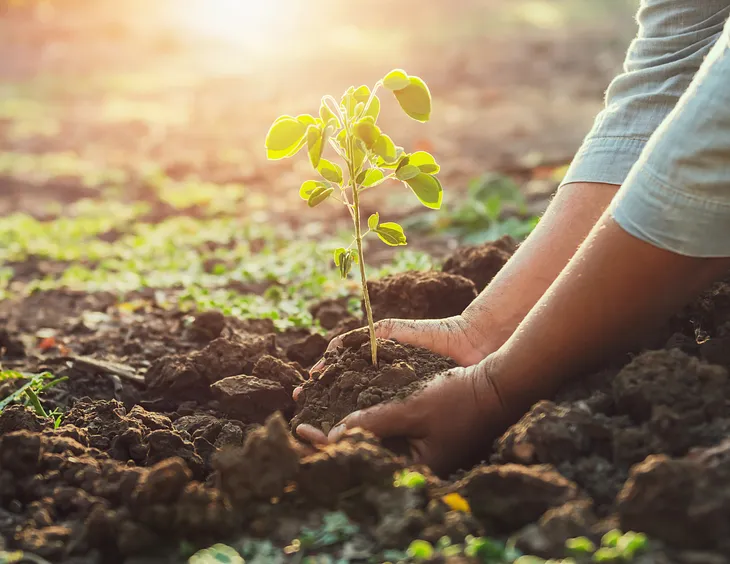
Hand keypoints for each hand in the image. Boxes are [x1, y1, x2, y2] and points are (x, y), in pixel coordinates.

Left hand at [297, 357, 514, 474]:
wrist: (498, 385)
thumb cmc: (458, 397)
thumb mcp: (411, 408)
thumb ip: (372, 423)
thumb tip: (332, 436)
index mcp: (416, 469)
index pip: (361, 459)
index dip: (327, 445)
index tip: (301, 431)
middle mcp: (417, 465)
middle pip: (364, 452)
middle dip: (333, 436)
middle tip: (303, 424)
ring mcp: (422, 450)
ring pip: (375, 440)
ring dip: (348, 425)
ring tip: (319, 412)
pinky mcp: (426, 435)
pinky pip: (390, 430)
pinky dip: (369, 419)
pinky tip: (350, 406)